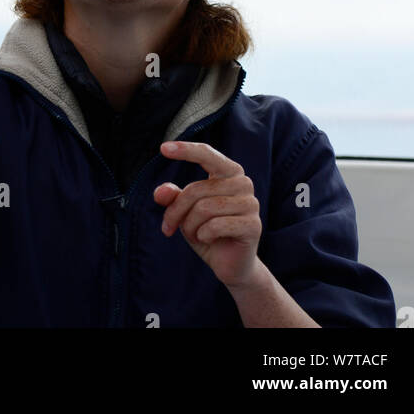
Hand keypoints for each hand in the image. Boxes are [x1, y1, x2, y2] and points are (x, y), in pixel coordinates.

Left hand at [153, 141, 261, 289]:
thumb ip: (173, 198)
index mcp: (228, 172)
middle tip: (167, 227)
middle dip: (176, 211)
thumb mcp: (185, 212)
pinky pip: (216, 225)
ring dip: (190, 225)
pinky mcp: (253, 225)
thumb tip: (160, 192)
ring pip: (204, 208)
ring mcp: (251, 204)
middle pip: (196, 189)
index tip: (162, 148)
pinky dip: (203, 235)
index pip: (206, 154)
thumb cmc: (207, 231)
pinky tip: (207, 239)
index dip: (186, 150)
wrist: (230, 265)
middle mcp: (243, 183)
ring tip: (194, 234)